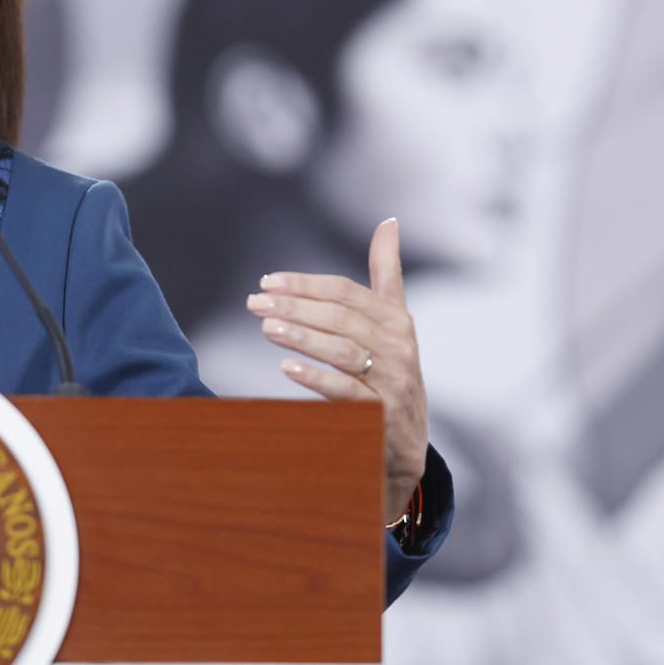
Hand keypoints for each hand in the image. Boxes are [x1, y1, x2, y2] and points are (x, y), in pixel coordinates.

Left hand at [246, 217, 428, 522]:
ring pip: (343, 351)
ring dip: (302, 336)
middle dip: (295, 307)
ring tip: (266, 327)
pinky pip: (347, 391)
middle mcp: (399, 347)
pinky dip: (316, 377)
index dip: (306, 285)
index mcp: (397, 320)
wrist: (408, 442)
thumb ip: (386, 273)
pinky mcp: (382, 413)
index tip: (268, 281)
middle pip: (341, 318)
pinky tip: (287, 367)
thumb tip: (388, 222)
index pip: (347, 292)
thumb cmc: (392, 372)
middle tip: (255, 303)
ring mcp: (393, 381)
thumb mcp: (394, 323)